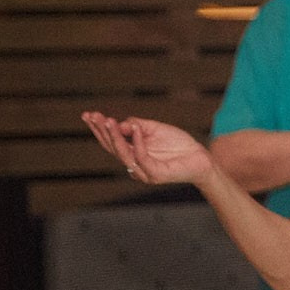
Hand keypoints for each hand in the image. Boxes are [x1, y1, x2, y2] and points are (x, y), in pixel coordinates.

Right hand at [83, 112, 212, 185]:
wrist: (201, 158)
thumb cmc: (179, 144)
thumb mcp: (155, 129)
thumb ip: (137, 126)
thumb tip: (118, 123)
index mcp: (132, 153)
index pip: (111, 142)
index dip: (99, 129)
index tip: (88, 115)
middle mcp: (134, 164)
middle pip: (112, 148)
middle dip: (102, 132)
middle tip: (93, 116)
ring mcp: (143, 171)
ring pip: (123, 153)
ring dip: (115, 136)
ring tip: (109, 121)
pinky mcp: (155, 174)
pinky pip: (142, 157)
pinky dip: (137, 142)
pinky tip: (134, 128)